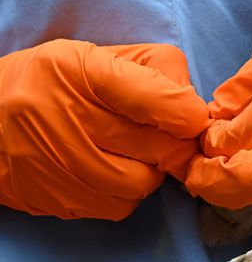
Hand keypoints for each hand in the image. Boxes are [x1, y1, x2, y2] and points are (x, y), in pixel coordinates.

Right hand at [0, 39, 208, 219]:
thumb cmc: (53, 80)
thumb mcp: (97, 55)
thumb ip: (152, 70)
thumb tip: (192, 108)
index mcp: (79, 69)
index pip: (156, 97)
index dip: (187, 112)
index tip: (190, 116)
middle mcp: (62, 115)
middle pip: (156, 146)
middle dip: (176, 145)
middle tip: (171, 138)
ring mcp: (53, 163)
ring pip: (140, 183)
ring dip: (152, 171)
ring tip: (138, 155)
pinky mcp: (50, 197)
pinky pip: (117, 206)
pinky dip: (127, 193)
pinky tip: (113, 172)